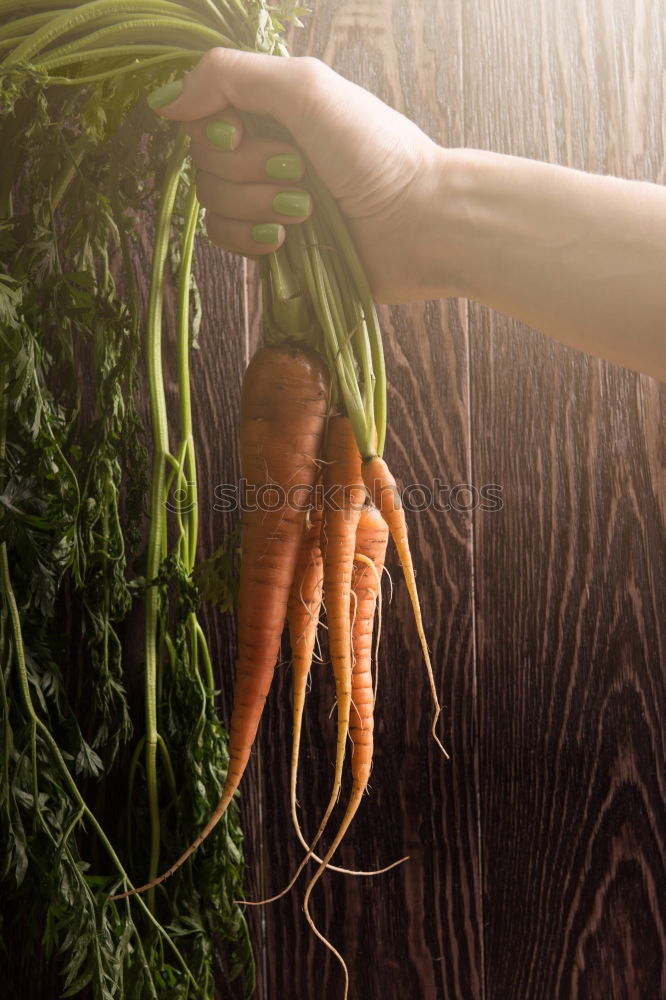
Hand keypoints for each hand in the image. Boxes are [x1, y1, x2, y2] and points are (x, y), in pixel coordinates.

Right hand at [150, 48, 444, 302]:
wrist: (419, 224)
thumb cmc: (374, 151)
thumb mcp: (305, 90)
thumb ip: (230, 76)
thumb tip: (166, 101)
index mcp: (274, 107)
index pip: (204, 112)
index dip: (212, 128)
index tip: (240, 135)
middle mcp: (268, 148)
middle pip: (205, 160)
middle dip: (247, 171)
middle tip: (298, 173)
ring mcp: (270, 199)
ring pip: (214, 203)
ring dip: (257, 205)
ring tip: (307, 209)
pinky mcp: (275, 244)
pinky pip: (227, 241)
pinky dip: (252, 239)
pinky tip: (288, 240)